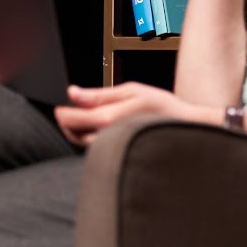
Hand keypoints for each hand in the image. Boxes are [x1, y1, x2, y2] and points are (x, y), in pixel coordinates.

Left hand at [52, 82, 215, 147]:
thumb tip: (72, 92)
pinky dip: (92, 137)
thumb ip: (98, 94)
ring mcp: (113, 149)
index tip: (60, 107)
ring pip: (83, 143)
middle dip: (68, 121)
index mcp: (109, 120)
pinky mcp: (118, 155)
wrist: (185, 129)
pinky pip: (96, 148)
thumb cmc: (162, 108)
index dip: (61, 113)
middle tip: (73, 109)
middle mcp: (108, 138)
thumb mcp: (131, 91)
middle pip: (73, 134)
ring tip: (91, 116)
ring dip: (79, 130)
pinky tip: (104, 127)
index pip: (71, 119)